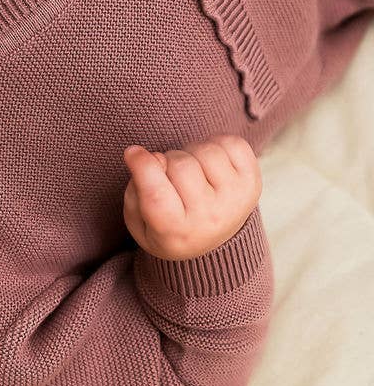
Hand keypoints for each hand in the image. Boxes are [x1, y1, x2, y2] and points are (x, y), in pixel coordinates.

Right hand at [122, 134, 261, 260]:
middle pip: (180, 165)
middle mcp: (210, 218)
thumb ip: (136, 192)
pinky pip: (231, 143)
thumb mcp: (138, 222)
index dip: (142, 166)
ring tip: (191, 171)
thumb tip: (153, 157)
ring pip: (205, 150)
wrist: (210, 242)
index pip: (156, 194)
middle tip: (168, 174)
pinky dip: (216, 145)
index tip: (132, 153)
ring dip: (191, 153)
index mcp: (176, 232)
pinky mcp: (253, 182)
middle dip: (167, 161)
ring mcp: (236, 199)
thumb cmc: (166, 226)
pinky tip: (209, 165)